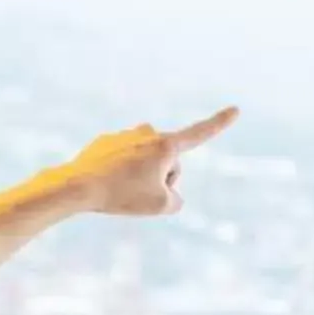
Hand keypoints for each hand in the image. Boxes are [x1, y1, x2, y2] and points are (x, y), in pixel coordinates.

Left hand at [57, 107, 237, 216]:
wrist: (77, 186)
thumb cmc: (122, 196)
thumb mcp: (162, 206)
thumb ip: (176, 200)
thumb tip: (168, 191)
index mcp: (165, 145)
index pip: (200, 134)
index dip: (220, 123)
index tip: (236, 109)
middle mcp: (147, 133)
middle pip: (168, 163)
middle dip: (161, 179)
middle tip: (140, 194)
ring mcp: (126, 136)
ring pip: (145, 163)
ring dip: (140, 178)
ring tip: (121, 190)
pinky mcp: (107, 143)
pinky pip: (124, 163)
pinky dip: (120, 175)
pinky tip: (106, 183)